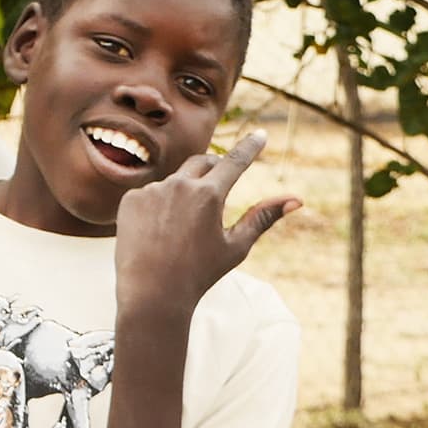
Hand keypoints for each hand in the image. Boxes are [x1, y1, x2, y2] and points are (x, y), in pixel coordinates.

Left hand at [114, 130, 299, 326]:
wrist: (151, 292)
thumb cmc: (199, 273)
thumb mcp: (236, 246)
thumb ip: (263, 218)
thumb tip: (296, 199)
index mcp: (208, 195)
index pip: (234, 161)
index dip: (249, 147)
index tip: (260, 134)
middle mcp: (178, 185)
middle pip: (202, 162)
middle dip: (214, 168)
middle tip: (219, 185)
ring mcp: (151, 190)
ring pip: (175, 183)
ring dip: (184, 197)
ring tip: (180, 233)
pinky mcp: (130, 199)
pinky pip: (150, 195)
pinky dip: (159, 208)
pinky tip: (157, 235)